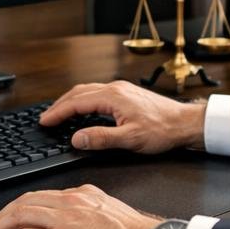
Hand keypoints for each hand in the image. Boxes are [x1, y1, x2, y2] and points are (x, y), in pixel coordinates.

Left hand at [0, 184, 162, 228]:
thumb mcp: (112, 217)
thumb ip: (91, 216)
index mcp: (83, 195)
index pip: (43, 196)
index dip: (21, 207)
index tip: (12, 217)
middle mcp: (71, 202)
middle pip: (25, 201)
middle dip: (2, 215)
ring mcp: (65, 219)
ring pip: (19, 215)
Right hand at [40, 81, 206, 153]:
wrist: (185, 123)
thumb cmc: (162, 130)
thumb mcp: (130, 139)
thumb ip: (100, 138)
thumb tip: (76, 138)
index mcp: (113, 97)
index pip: (76, 103)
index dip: (58, 113)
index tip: (44, 121)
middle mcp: (115, 89)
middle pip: (79, 92)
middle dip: (60, 105)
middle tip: (46, 118)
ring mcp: (121, 89)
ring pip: (88, 90)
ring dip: (71, 101)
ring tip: (59, 113)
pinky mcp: (127, 94)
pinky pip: (97, 92)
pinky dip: (83, 100)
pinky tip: (83, 109)